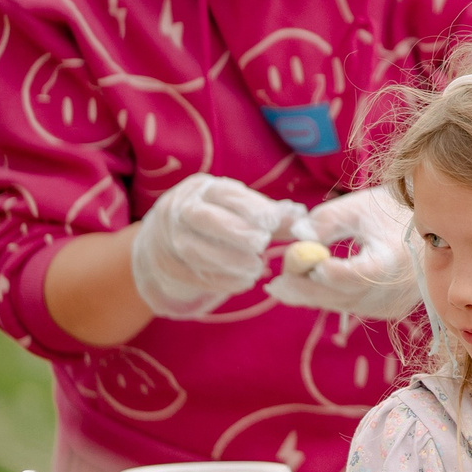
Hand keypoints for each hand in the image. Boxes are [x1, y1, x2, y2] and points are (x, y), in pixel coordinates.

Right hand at [128, 173, 304, 317]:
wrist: (169, 239)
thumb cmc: (221, 219)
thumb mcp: (241, 210)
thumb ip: (273, 216)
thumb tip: (302, 218)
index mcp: (204, 190)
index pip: (224, 193)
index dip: (249, 207)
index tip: (272, 222)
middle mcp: (182, 210)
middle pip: (204, 219)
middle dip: (235, 232)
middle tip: (262, 244)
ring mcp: (172, 239)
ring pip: (195, 249)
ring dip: (229, 261)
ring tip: (257, 268)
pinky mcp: (171, 265)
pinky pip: (194, 274)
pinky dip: (222, 280)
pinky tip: (244, 282)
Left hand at [266, 186, 422, 319]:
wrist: (439, 229)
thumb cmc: (396, 212)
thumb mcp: (360, 207)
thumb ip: (326, 220)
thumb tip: (297, 234)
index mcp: (391, 262)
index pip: (347, 275)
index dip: (316, 270)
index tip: (292, 259)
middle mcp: (395, 290)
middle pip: (339, 297)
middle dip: (304, 289)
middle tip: (275, 284)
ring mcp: (394, 304)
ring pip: (343, 305)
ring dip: (316, 295)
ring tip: (287, 283)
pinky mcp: (392, 310)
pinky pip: (354, 306)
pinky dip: (334, 297)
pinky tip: (319, 285)